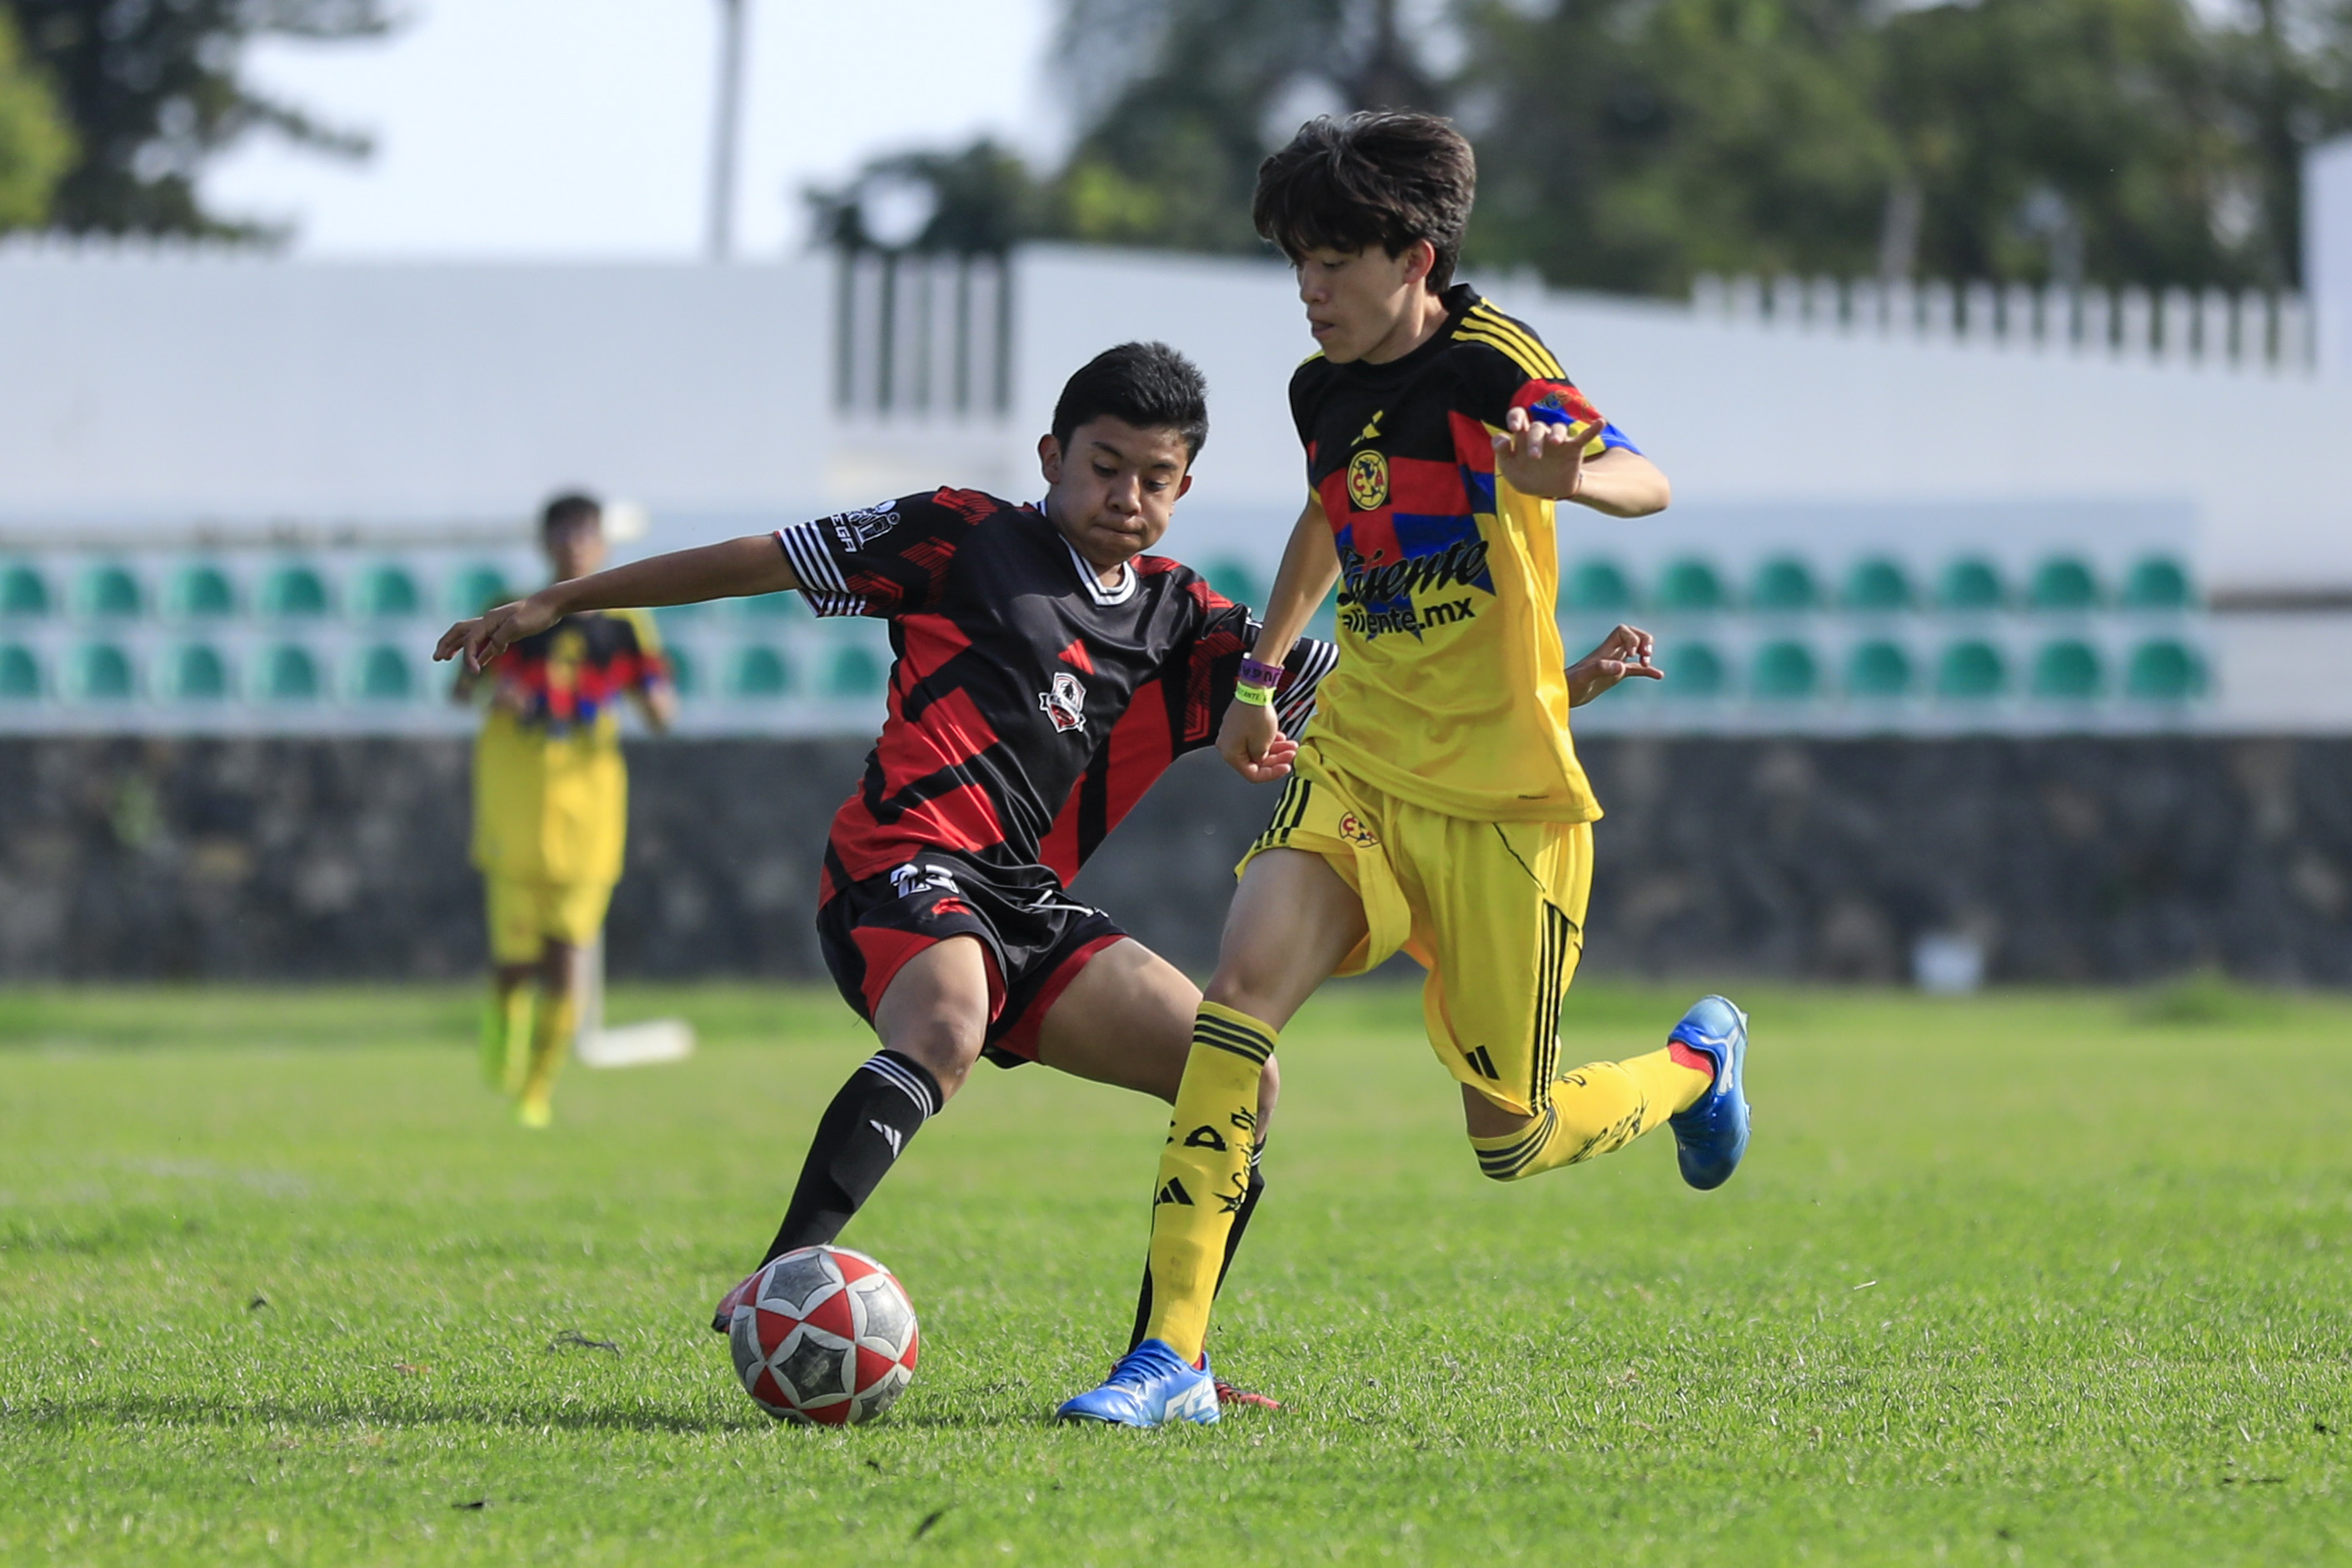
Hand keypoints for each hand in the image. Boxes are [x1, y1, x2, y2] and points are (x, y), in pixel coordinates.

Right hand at [434, 593, 559, 672]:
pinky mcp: (505, 631)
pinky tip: (477, 662)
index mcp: (488, 620)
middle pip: (459, 632)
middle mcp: (488, 622)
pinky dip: (479, 653)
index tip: (474, 672)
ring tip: (445, 658)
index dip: (468, 657)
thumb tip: (492, 649)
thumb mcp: (518, 626)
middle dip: (446, 645)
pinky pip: (486, 643)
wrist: (550, 605)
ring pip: (470, 637)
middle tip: (436, 658)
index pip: (470, 640)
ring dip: (457, 647)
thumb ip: (502, 637)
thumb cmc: (536, 614)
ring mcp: (495, 626)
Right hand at [1217, 699, 1297, 782]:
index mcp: (1230, 754)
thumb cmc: (1255, 714)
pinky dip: (1267, 740)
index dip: (1271, 774)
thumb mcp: (1263, 743)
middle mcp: (1227, 746)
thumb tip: (1261, 760)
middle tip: (1290, 755)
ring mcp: (1232, 735)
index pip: (1252, 774)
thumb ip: (1262, 758)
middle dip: (1276, 759)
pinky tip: (1280, 737)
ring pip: (1256, 749)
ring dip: (1275, 749)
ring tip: (1290, 745)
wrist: (1254, 689)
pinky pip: (1253, 738)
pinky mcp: (1238, 725)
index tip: (1285, 768)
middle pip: (1255, 761)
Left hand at [1492, 406, 1596, 499]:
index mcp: (1522, 436)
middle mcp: (1540, 434)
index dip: (1515, 417)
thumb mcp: (1509, 469)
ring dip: (1556, 433)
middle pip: (1537, 427)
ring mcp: (1557, 440)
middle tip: (1535, 457)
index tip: (1514, 427)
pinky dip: (1593, 429)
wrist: (1548, 489)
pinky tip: (1601, 422)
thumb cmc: (1526, 476)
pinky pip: (1585, 436)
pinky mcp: (1573, 448)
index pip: (1518, 416)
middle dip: (1535, 440)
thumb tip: (1501, 438)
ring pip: (1558, 428)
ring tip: (1555, 442)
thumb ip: (1502, 454)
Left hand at [1566, 623, 1661, 706]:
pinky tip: (1659, 675)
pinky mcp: (1615, 676)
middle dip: (1644, 640)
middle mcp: (1610, 654)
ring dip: (1646, 653)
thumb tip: (1620, 666)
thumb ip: (1600, 669)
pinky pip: (1635, 669)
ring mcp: (1613, 664)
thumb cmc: (1570, 686)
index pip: (1622, 631)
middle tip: (1645, 655)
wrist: (1561, 695)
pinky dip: (1647, 671)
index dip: (1632, 638)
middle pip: (1632, 635)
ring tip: (1647, 662)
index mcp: (1603, 650)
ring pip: (1635, 650)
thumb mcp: (1584, 678)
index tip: (1632, 654)